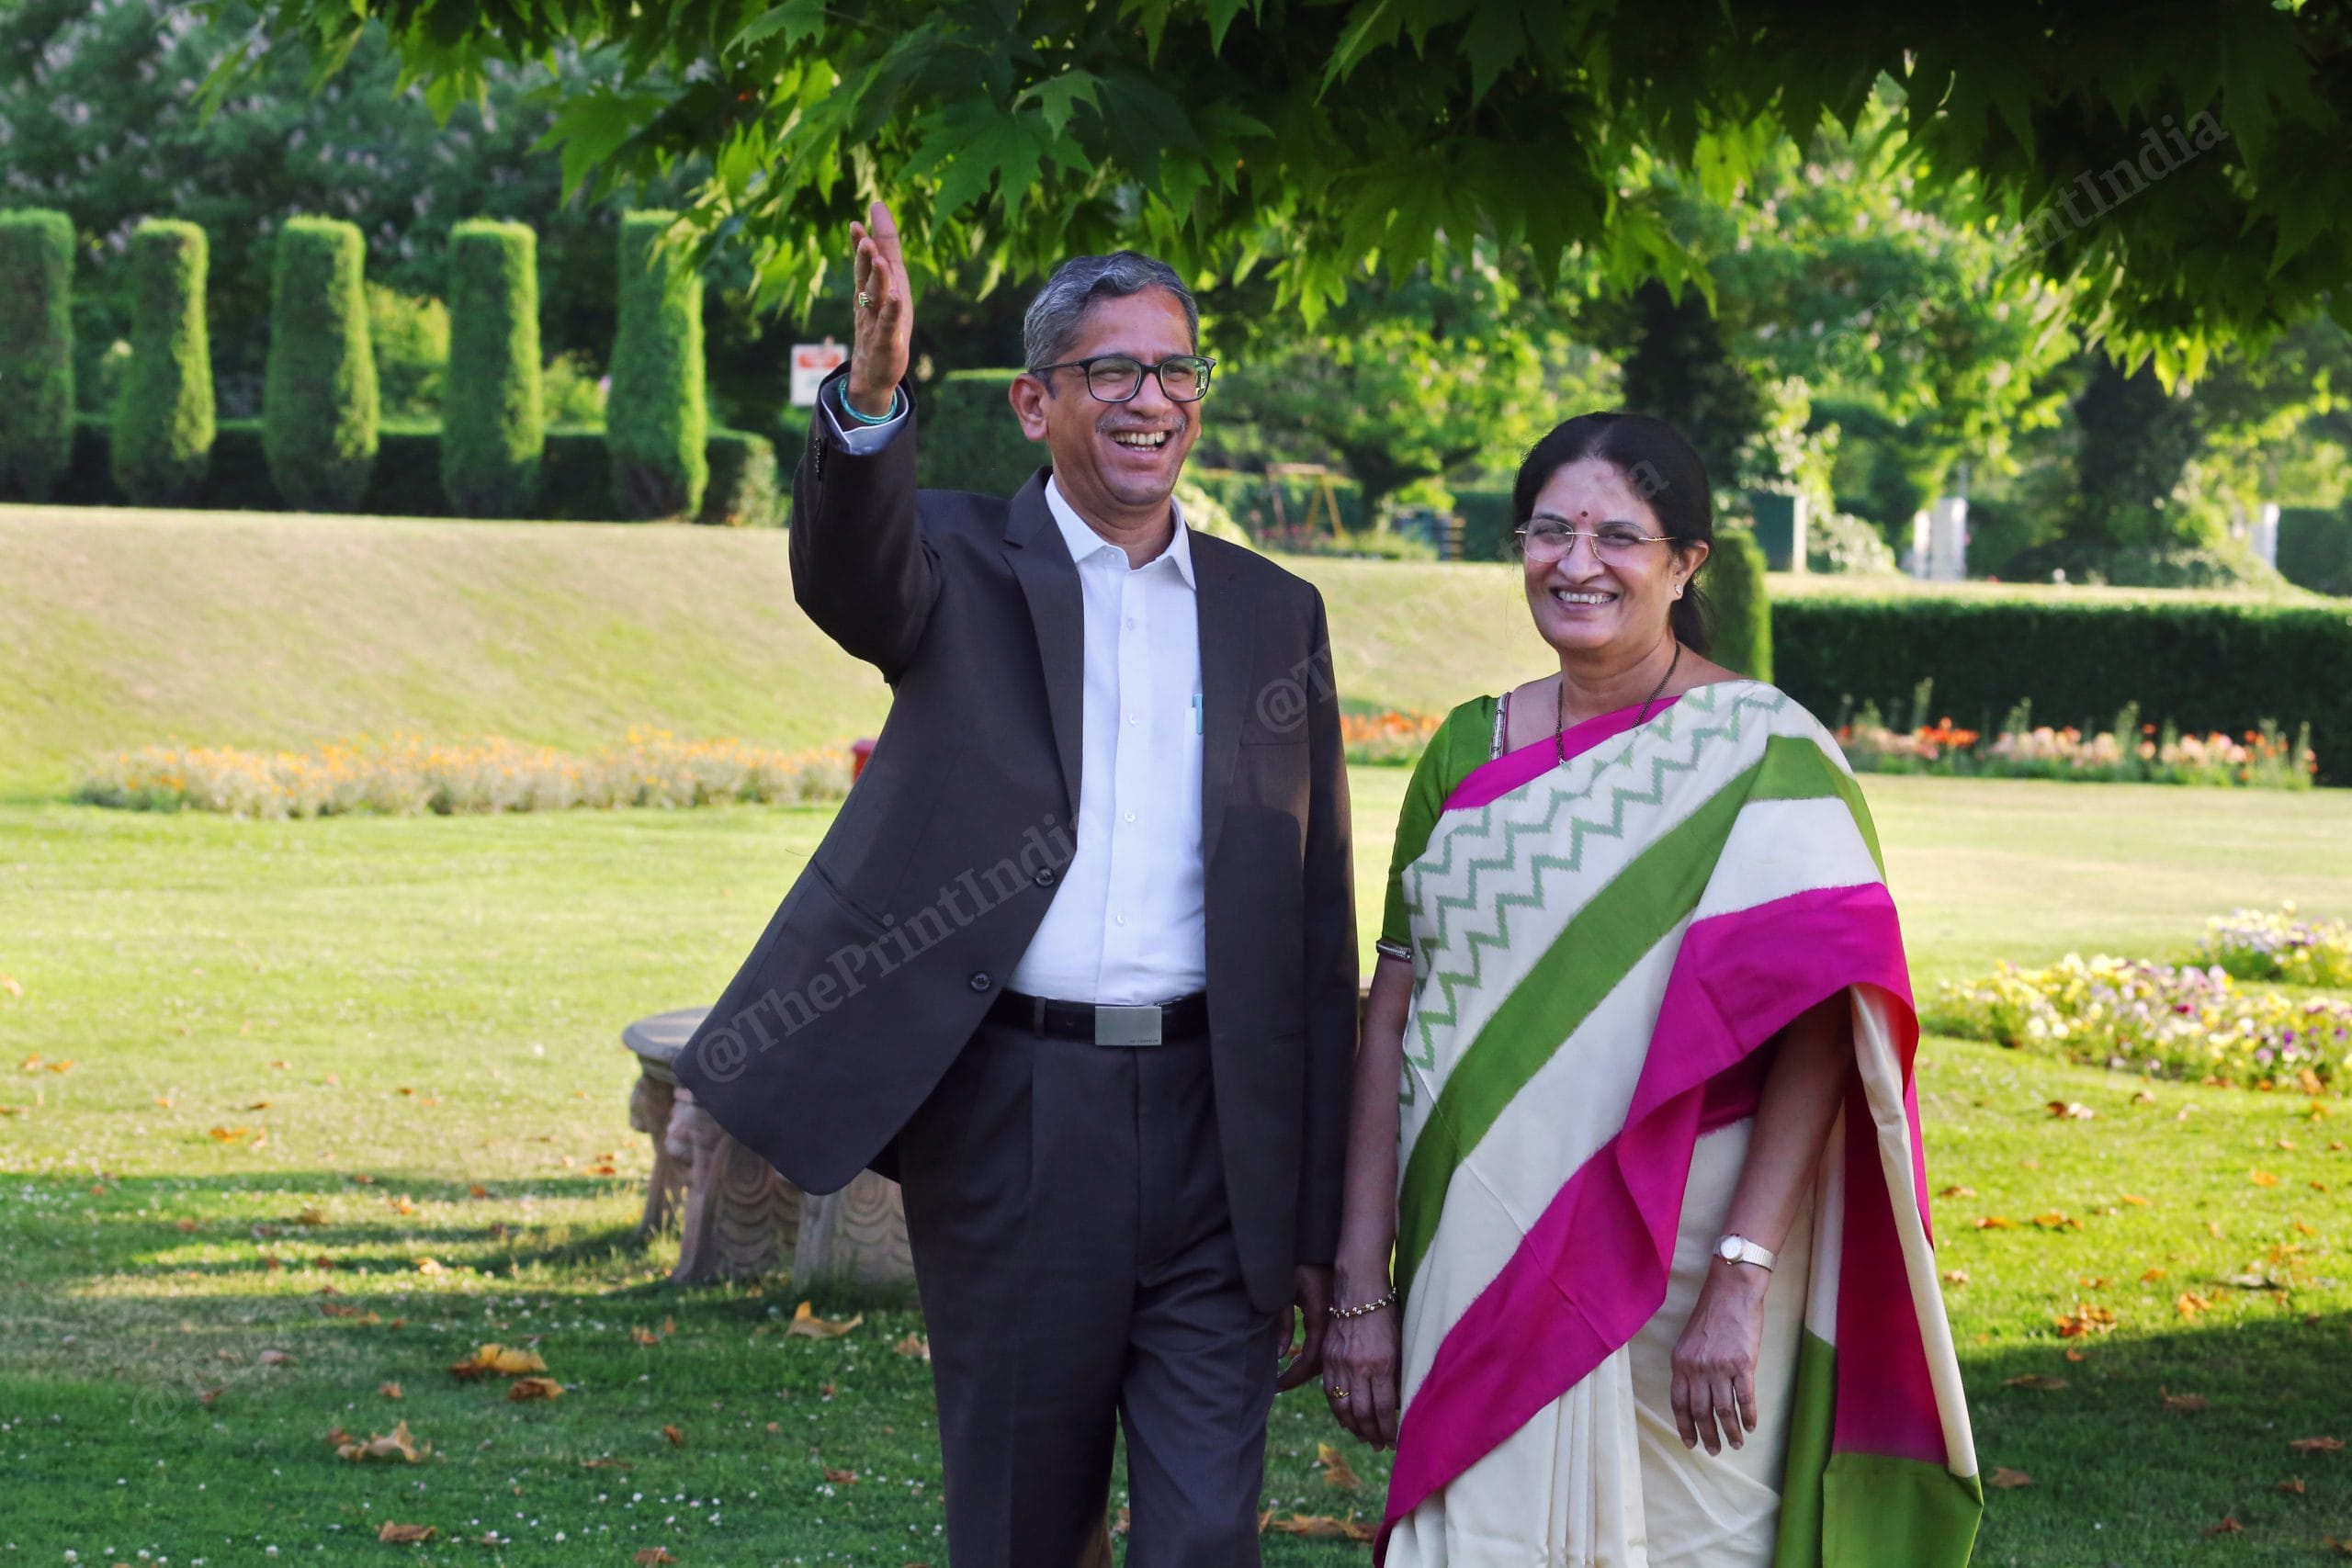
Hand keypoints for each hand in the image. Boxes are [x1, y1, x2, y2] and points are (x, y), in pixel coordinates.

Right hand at [845, 200, 912, 416]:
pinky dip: (891, 311)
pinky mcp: (887, 341)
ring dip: (877, 278)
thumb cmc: (884, 320)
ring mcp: (875, 322)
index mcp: (869, 288)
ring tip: (879, 259)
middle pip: (865, 276)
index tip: (857, 222)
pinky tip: (895, 297)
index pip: (864, 262)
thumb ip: (885, 247)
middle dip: (863, 256)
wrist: (875, 369)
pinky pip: (888, 324)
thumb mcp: (888, 282)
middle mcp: (868, 303)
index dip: (861, 242)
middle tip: (862, 235)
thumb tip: (877, 207)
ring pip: (875, 298)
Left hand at [1272, 1265, 1330, 1392]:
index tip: (1275, 1385)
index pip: (1309, 1359)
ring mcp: (1338, 1322)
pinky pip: (1330, 1346)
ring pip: (1328, 1357)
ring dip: (1310, 1370)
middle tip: (1278, 1385)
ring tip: (1288, 1378)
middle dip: (1300, 1377)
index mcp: (1320, 1318)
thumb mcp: (1285, 1290)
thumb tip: (1281, 1354)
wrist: (1327, 1244)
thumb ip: (1282, 1321)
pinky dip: (1318, 1358)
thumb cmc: (1302, 1263)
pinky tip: (1305, 1361)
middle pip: (1321, 1364)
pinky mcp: (1338, 1318)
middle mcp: (1333, 1324)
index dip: (1293, 1376)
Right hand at [1321, 1297, 1400, 1447]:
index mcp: (1381, 1363)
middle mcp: (1358, 1366)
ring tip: (1364, 1438)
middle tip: (1379, 1447)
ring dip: (1354, 1427)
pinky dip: (1338, 1410)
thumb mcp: (1399, 1344)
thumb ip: (1396, 1374)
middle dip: (1372, 1434)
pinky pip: (1330, 1392)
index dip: (1389, 1430)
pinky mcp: (1328, 1358)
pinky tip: (1345, 1420)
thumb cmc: (1386, 1314)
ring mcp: (1340, 1362)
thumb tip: (1397, 1405)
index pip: (1384, 1407)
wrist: (1358, 1290)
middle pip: (1362, 1412)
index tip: (1395, 1442)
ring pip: (1343, 1406)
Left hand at [1669, 1260, 1768, 1454]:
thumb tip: (1695, 1394)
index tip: (1690, 1443)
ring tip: (1736, 1444)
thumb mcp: (1689, 1340)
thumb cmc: (1711, 1314)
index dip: (1685, 1426)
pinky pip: (1745, 1398)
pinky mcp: (1743, 1364)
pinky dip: (1749, 1416)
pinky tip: (1751, 1427)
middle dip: (1708, 1436)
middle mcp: (1697, 1368)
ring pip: (1724, 1410)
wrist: (1732, 1292)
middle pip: (1701, 1411)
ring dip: (1730, 1431)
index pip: (1679, 1403)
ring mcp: (1720, 1367)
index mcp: (1680, 1362)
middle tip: (1714, 1451)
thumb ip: (1689, 1367)